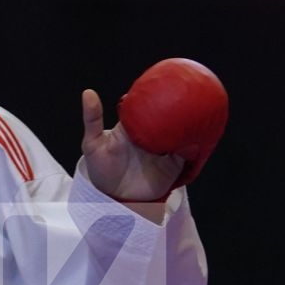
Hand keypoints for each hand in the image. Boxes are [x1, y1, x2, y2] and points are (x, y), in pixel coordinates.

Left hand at [81, 88, 185, 203]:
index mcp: (135, 125)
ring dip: (187, 126)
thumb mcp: (92, 143)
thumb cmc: (102, 167)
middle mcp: (152, 133)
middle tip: (183, 98)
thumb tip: (88, 92)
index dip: (154, 96)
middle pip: (167, 117)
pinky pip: (187, 151)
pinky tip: (196, 137)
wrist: (115, 197)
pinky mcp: (175, 163)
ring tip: (195, 114)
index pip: (147, 106)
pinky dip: (192, 145)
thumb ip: (92, 119)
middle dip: (176, 109)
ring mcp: (165, 147)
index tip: (162, 87)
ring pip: (180, 132)